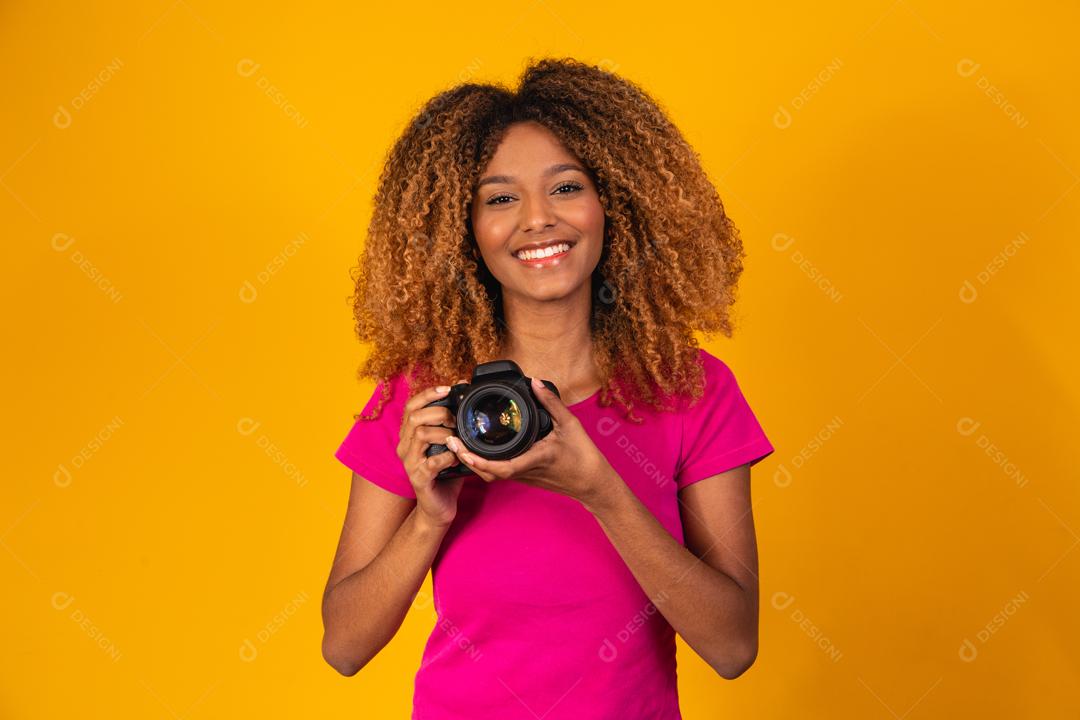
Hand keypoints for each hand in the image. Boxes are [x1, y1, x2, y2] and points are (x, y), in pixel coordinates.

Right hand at [396, 379, 468, 528]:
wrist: (438, 507)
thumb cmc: (445, 472)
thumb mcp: (448, 444)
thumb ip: (453, 421)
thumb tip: (465, 391)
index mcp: (409, 435)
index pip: (411, 406)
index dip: (427, 394)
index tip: (447, 389)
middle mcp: (405, 447)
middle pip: (414, 417)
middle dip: (439, 413)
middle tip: (455, 420)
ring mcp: (410, 463)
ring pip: (421, 435)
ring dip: (444, 433)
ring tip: (457, 439)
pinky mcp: (419, 478)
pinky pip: (432, 462)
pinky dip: (448, 457)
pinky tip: (456, 458)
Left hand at [444, 376, 615, 504]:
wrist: (592, 483)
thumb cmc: (583, 455)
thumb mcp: (570, 424)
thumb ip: (551, 402)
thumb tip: (535, 383)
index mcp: (534, 458)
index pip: (500, 466)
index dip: (477, 460)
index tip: (461, 447)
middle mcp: (525, 471)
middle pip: (487, 473)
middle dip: (466, 459)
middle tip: (450, 440)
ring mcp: (524, 477)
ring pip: (491, 475)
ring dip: (473, 462)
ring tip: (458, 443)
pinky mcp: (526, 477)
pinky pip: (500, 473)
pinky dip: (484, 463)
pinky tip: (476, 450)